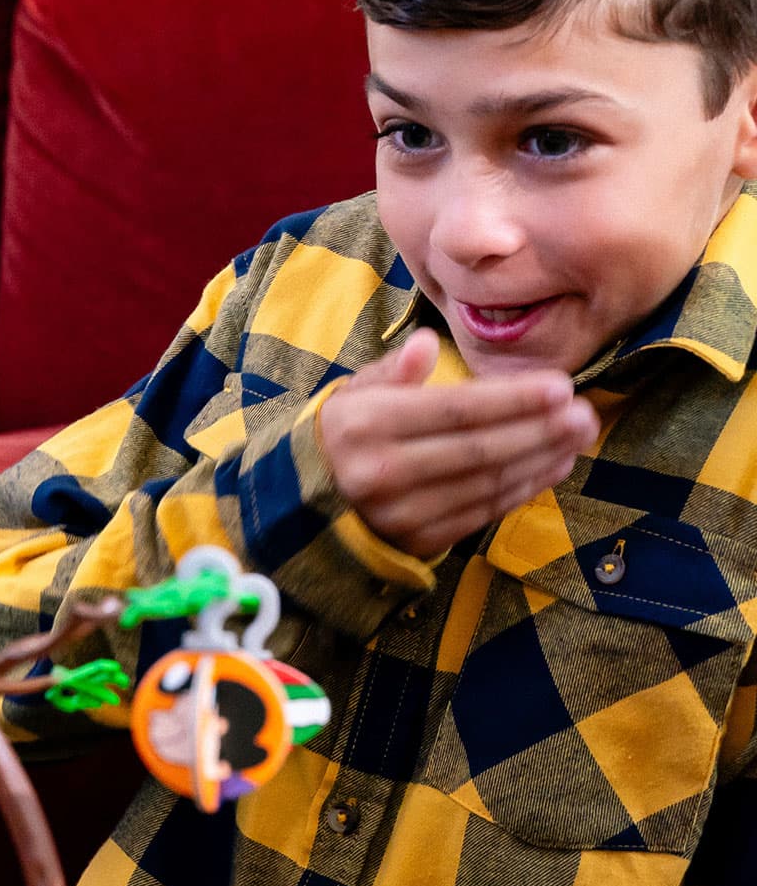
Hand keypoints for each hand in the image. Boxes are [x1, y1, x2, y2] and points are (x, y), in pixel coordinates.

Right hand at [319, 329, 598, 557]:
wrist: (299, 506)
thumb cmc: (339, 438)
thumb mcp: (351, 394)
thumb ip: (391, 371)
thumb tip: (427, 344)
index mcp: (366, 424)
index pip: (454, 409)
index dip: (512, 399)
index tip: (560, 386)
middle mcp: (382, 471)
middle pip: (479, 449)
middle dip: (540, 430)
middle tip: (586, 413)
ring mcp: (400, 512)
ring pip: (486, 483)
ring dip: (541, 459)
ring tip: (578, 436)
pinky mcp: (416, 541)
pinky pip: (481, 512)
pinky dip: (522, 490)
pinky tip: (551, 466)